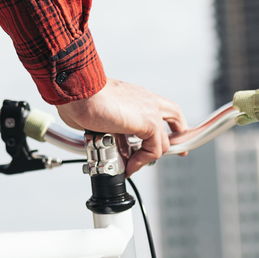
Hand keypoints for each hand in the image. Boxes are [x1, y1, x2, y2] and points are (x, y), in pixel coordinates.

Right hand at [57, 79, 185, 173]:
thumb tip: (98, 138)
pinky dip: (142, 162)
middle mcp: (146, 100)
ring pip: (163, 141)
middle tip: (179, 152)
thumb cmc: (79, 98)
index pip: (159, 107)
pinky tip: (128, 165)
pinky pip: (154, 150)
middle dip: (177, 135)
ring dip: (147, 158)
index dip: (166, 122)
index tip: (168, 134)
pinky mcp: (149, 122)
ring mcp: (150, 110)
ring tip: (130, 166)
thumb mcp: (98, 115)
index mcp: (135, 95)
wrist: (79, 91)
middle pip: (175, 115)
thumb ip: (106, 126)